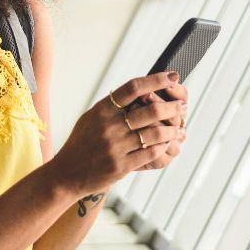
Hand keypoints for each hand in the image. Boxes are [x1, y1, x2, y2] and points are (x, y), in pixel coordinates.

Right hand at [46, 72, 187, 197]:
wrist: (67, 174)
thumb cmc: (81, 143)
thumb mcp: (92, 118)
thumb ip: (113, 105)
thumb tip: (140, 90)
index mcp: (102, 109)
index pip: (133, 88)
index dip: (156, 79)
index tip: (173, 76)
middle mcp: (109, 126)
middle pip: (150, 109)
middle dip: (172, 106)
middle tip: (182, 106)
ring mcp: (115, 146)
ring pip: (154, 133)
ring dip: (172, 129)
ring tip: (179, 128)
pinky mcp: (121, 165)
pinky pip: (150, 153)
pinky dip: (163, 146)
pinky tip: (167, 143)